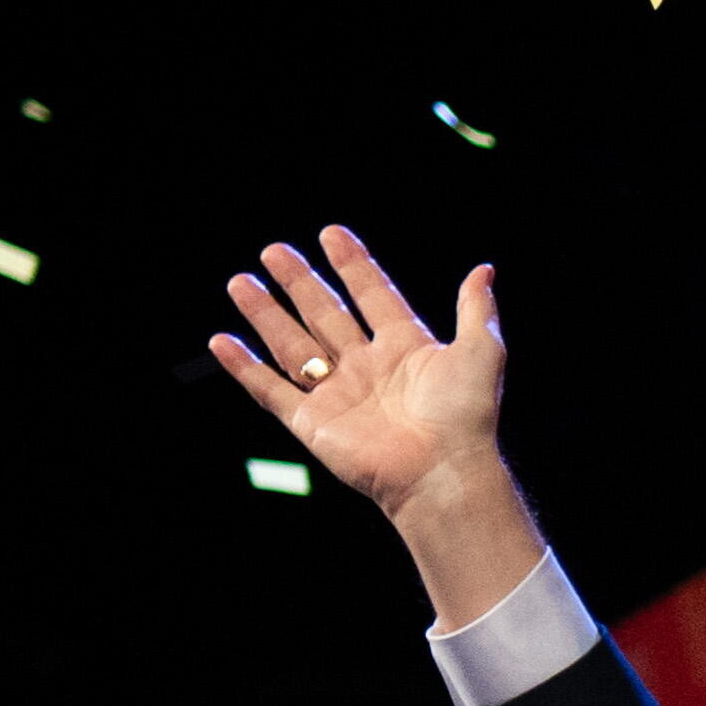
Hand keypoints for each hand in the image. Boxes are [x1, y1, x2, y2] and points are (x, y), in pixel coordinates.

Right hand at [210, 228, 542, 627]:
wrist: (442, 472)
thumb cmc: (466, 416)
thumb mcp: (480, 351)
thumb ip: (476, 309)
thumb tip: (483, 270)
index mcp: (405, 347)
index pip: (373, 295)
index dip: (353, 265)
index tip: (331, 234)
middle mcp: (367, 368)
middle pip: (325, 314)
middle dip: (299, 282)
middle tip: (274, 251)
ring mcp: (337, 395)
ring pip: (292, 345)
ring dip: (265, 314)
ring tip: (241, 282)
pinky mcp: (312, 424)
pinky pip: (271, 391)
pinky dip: (245, 368)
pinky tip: (222, 341)